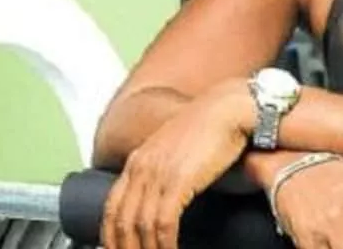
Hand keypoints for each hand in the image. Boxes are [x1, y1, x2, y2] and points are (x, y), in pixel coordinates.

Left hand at [100, 79, 254, 248]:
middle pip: (121, 221)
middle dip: (125, 248)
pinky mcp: (179, 180)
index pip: (112, 207)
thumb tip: (169, 196)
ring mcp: (158, 173)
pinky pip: (164, 223)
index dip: (111, 236)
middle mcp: (142, 166)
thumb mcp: (178, 148)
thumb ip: (166, 169)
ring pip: (140, 226)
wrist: (231, 108)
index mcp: (138, 160)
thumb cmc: (213, 126)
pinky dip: (165, 244)